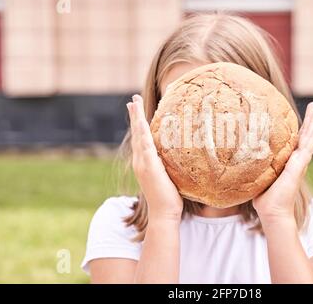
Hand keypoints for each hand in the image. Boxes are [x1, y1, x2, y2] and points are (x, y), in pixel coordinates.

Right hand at [127, 94, 182, 221]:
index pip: (140, 139)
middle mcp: (140, 161)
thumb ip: (169, 164)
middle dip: (134, 116)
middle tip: (132, 99)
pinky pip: (144, 146)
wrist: (164, 213)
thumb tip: (180, 155)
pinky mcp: (149, 167)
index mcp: (144, 163)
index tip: (136, 109)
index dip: (138, 124)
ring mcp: (142, 164)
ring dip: (136, 119)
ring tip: (134, 103)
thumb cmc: (170, 197)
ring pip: (138, 136)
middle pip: (136, 134)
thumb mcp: (169, 176)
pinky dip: (141, 132)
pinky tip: (141, 122)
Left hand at [253, 102, 312, 222]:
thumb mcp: (259, 177)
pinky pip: (308, 147)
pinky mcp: (299, 166)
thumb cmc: (264, 198)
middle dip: (310, 120)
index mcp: (288, 162)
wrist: (272, 211)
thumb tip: (239, 160)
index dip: (300, 129)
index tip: (303, 117)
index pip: (295, 141)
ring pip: (310, 139)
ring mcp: (299, 163)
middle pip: (305, 136)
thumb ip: (255, 167)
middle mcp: (296, 161)